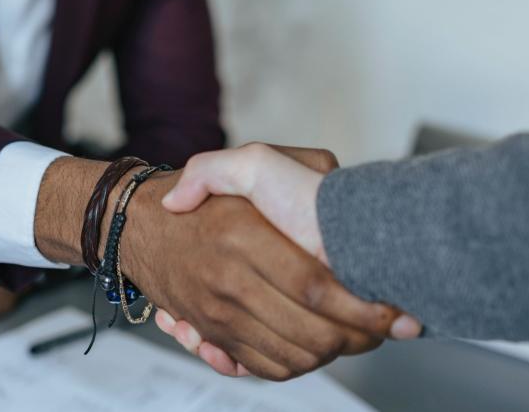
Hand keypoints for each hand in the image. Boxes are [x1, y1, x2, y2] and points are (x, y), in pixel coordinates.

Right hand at [157, 143, 421, 375]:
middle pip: (310, 332)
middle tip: (384, 329)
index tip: (390, 311)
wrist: (138, 226)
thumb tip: (331, 183)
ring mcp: (217, 312)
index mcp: (243, 234)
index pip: (313, 286)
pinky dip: (295, 366)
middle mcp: (228, 278)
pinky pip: (263, 367)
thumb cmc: (204, 200)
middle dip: (358, 339)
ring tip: (357, 338)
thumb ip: (294, 162)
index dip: (359, 307)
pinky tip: (314, 347)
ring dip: (333, 355)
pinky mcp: (212, 333)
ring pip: (292, 357)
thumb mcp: (248, 160)